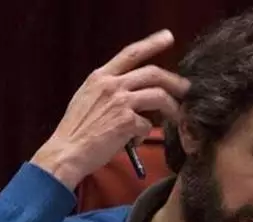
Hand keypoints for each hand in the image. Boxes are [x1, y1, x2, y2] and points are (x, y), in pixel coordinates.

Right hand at [31, 29, 189, 188]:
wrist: (66, 152)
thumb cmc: (75, 132)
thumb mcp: (86, 99)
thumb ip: (107, 90)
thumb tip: (131, 93)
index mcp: (100, 77)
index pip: (130, 53)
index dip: (152, 43)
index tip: (167, 37)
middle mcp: (111, 85)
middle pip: (153, 73)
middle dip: (174, 80)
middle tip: (185, 88)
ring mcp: (120, 102)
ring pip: (159, 96)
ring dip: (172, 107)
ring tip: (178, 116)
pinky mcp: (127, 121)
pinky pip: (147, 126)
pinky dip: (144, 135)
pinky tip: (134, 141)